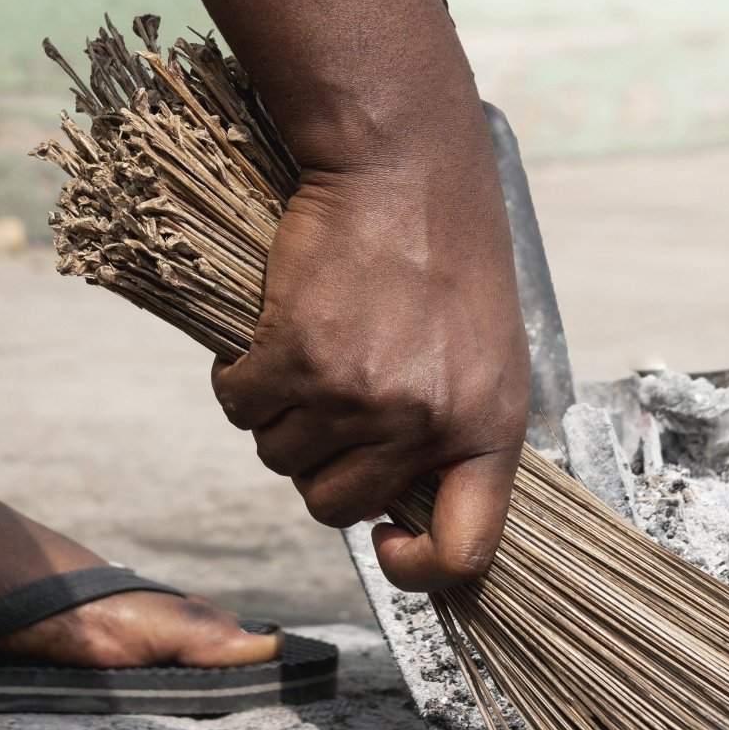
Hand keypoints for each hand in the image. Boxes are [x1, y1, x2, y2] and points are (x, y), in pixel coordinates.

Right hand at [211, 144, 529, 592]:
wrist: (401, 161)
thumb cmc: (444, 247)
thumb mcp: (485, 350)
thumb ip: (454, 428)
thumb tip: (400, 502)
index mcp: (489, 426)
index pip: (466, 552)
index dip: (418, 568)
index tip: (385, 540)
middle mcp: (427, 422)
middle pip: (335, 507)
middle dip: (318, 465)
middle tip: (328, 401)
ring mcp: (361, 395)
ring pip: (280, 456)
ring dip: (278, 413)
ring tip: (307, 348)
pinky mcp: (298, 357)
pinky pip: (241, 407)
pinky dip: (240, 378)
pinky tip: (267, 333)